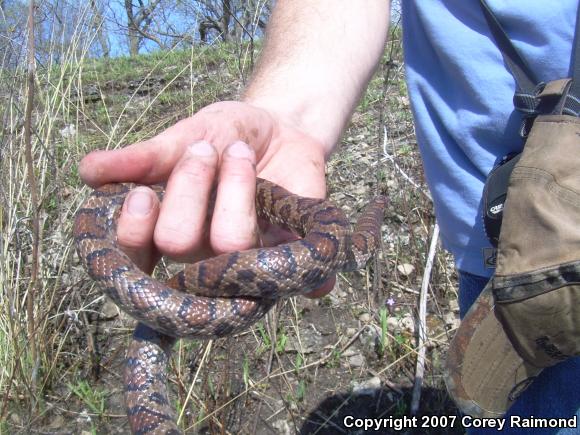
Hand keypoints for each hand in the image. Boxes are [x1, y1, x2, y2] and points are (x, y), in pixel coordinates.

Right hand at [79, 101, 333, 296]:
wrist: (283, 126)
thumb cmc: (227, 135)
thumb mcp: (187, 135)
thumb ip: (145, 157)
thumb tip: (87, 171)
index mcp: (168, 233)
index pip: (134, 260)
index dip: (133, 231)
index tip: (141, 191)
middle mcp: (203, 258)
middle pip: (179, 243)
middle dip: (188, 186)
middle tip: (205, 150)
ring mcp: (246, 262)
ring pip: (230, 241)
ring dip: (233, 185)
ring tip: (241, 153)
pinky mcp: (291, 263)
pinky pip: (297, 277)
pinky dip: (300, 260)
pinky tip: (289, 223)